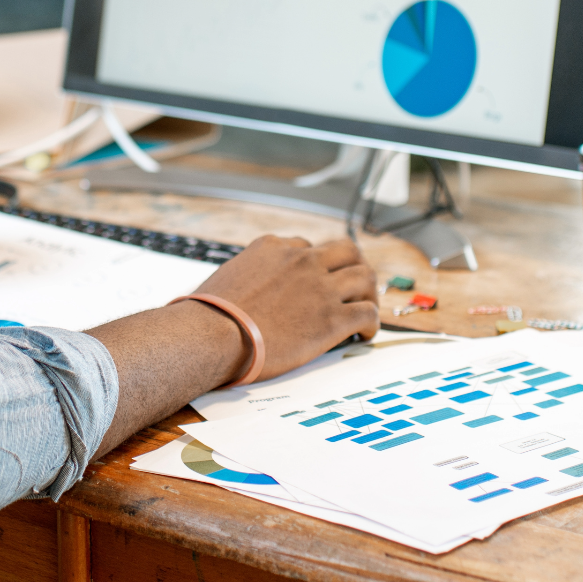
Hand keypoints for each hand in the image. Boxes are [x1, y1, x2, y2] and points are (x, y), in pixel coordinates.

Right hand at [192, 235, 378, 381]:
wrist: (213, 334)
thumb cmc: (210, 313)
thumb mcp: (228, 275)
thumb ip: (249, 273)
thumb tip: (248, 287)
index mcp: (274, 247)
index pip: (306, 247)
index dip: (315, 265)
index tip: (316, 280)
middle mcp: (302, 261)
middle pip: (347, 250)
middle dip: (355, 265)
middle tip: (354, 284)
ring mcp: (320, 288)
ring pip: (365, 277)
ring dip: (369, 293)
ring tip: (365, 307)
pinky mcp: (331, 319)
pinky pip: (367, 313)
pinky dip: (372, 322)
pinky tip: (365, 333)